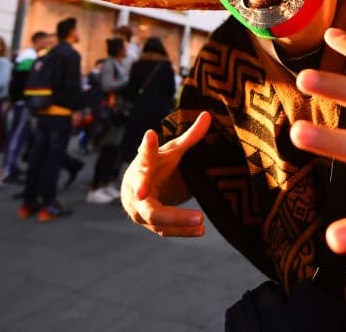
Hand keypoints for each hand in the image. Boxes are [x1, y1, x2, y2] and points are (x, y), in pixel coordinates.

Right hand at [121, 111, 210, 237]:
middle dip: (151, 191)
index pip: (145, 153)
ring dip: (177, 219)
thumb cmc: (156, 166)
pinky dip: (182, 231)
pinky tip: (200, 230)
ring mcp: (140, 208)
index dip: (147, 145)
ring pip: (156, 216)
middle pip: (144, 192)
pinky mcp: (149, 223)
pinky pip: (165, 229)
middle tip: (154, 194)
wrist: (136, 191)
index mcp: (143, 164)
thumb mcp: (172, 151)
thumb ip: (190, 136)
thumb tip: (208, 114)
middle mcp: (137, 187)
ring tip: (200, 220)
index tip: (151, 134)